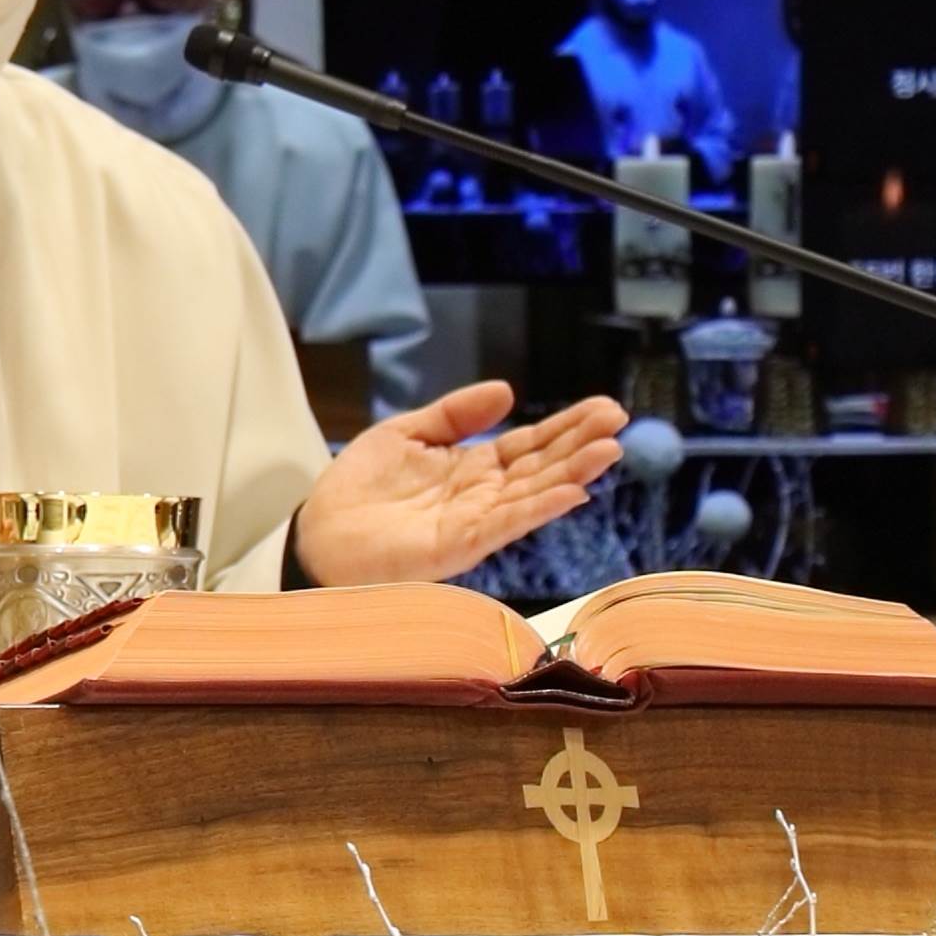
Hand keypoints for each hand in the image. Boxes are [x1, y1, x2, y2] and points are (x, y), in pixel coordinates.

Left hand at [289, 379, 627, 588]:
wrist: (317, 535)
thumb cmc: (357, 491)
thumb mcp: (407, 433)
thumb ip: (456, 413)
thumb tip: (508, 390)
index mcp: (472, 469)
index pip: (530, 445)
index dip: (567, 426)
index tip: (604, 408)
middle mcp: (482, 497)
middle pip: (541, 467)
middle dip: (581, 443)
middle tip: (619, 419)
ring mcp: (474, 522)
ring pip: (533, 494)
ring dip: (572, 473)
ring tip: (609, 451)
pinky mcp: (457, 545)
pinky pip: (506, 524)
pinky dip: (538, 508)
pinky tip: (571, 492)